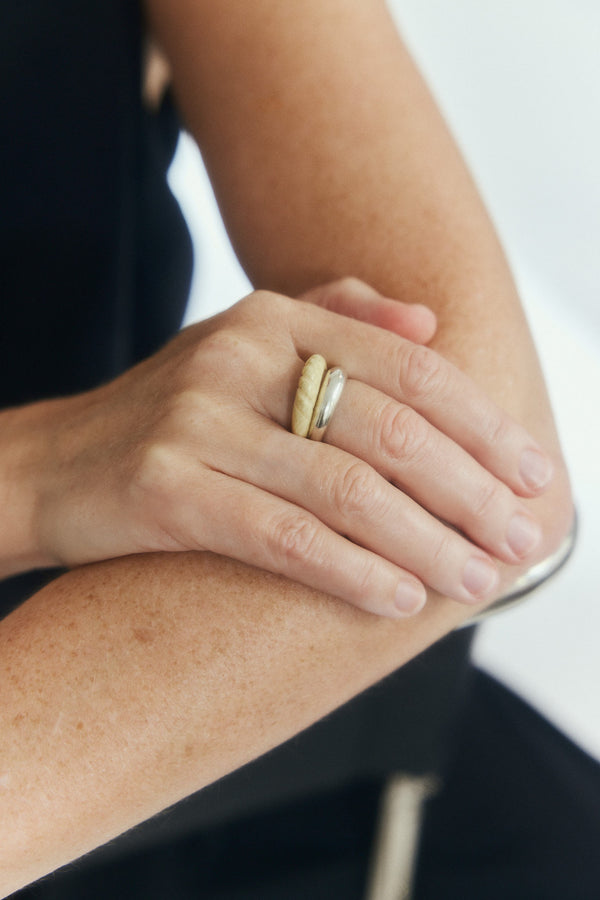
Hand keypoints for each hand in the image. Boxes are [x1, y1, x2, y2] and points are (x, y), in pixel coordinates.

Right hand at [27, 280, 551, 616]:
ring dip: (427, 544)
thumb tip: (431, 324)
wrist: (53, 462)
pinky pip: (284, 537)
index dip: (484, 425)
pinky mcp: (166, 488)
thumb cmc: (169, 414)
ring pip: (347, 490)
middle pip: (392, 431)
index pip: (408, 370)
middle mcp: (239, 358)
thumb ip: (338, 320)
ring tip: (478, 582)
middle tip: (521, 540)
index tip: (534, 474)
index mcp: (274, 319)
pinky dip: (353, 571)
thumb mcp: (246, 346)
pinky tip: (401, 600)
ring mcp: (199, 421)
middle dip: (471, 493)